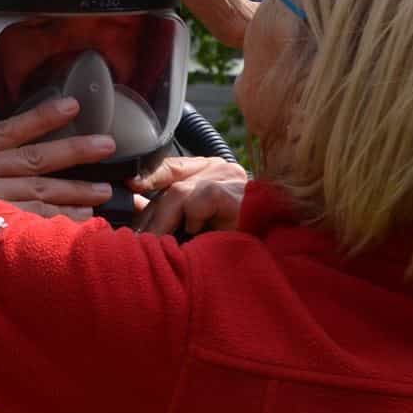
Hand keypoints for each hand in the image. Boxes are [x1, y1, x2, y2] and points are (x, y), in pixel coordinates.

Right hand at [0, 96, 117, 219]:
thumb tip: (27, 157)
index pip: (10, 130)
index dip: (43, 117)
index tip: (73, 105)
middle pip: (34, 160)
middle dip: (74, 152)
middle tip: (105, 146)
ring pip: (39, 194)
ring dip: (74, 193)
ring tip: (102, 192)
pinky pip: (33, 225)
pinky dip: (59, 223)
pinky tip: (82, 222)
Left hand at [129, 155, 248, 235]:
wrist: (282, 242)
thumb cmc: (242, 237)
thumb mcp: (203, 221)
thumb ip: (174, 211)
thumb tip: (139, 209)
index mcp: (211, 171)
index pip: (171, 166)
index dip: (149, 176)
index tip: (130, 187)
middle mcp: (218, 168)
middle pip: (171, 184)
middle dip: (151, 214)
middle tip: (135, 239)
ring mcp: (228, 177)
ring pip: (179, 193)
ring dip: (163, 223)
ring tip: (154, 245)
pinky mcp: (233, 192)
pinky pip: (198, 202)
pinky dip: (192, 221)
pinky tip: (197, 236)